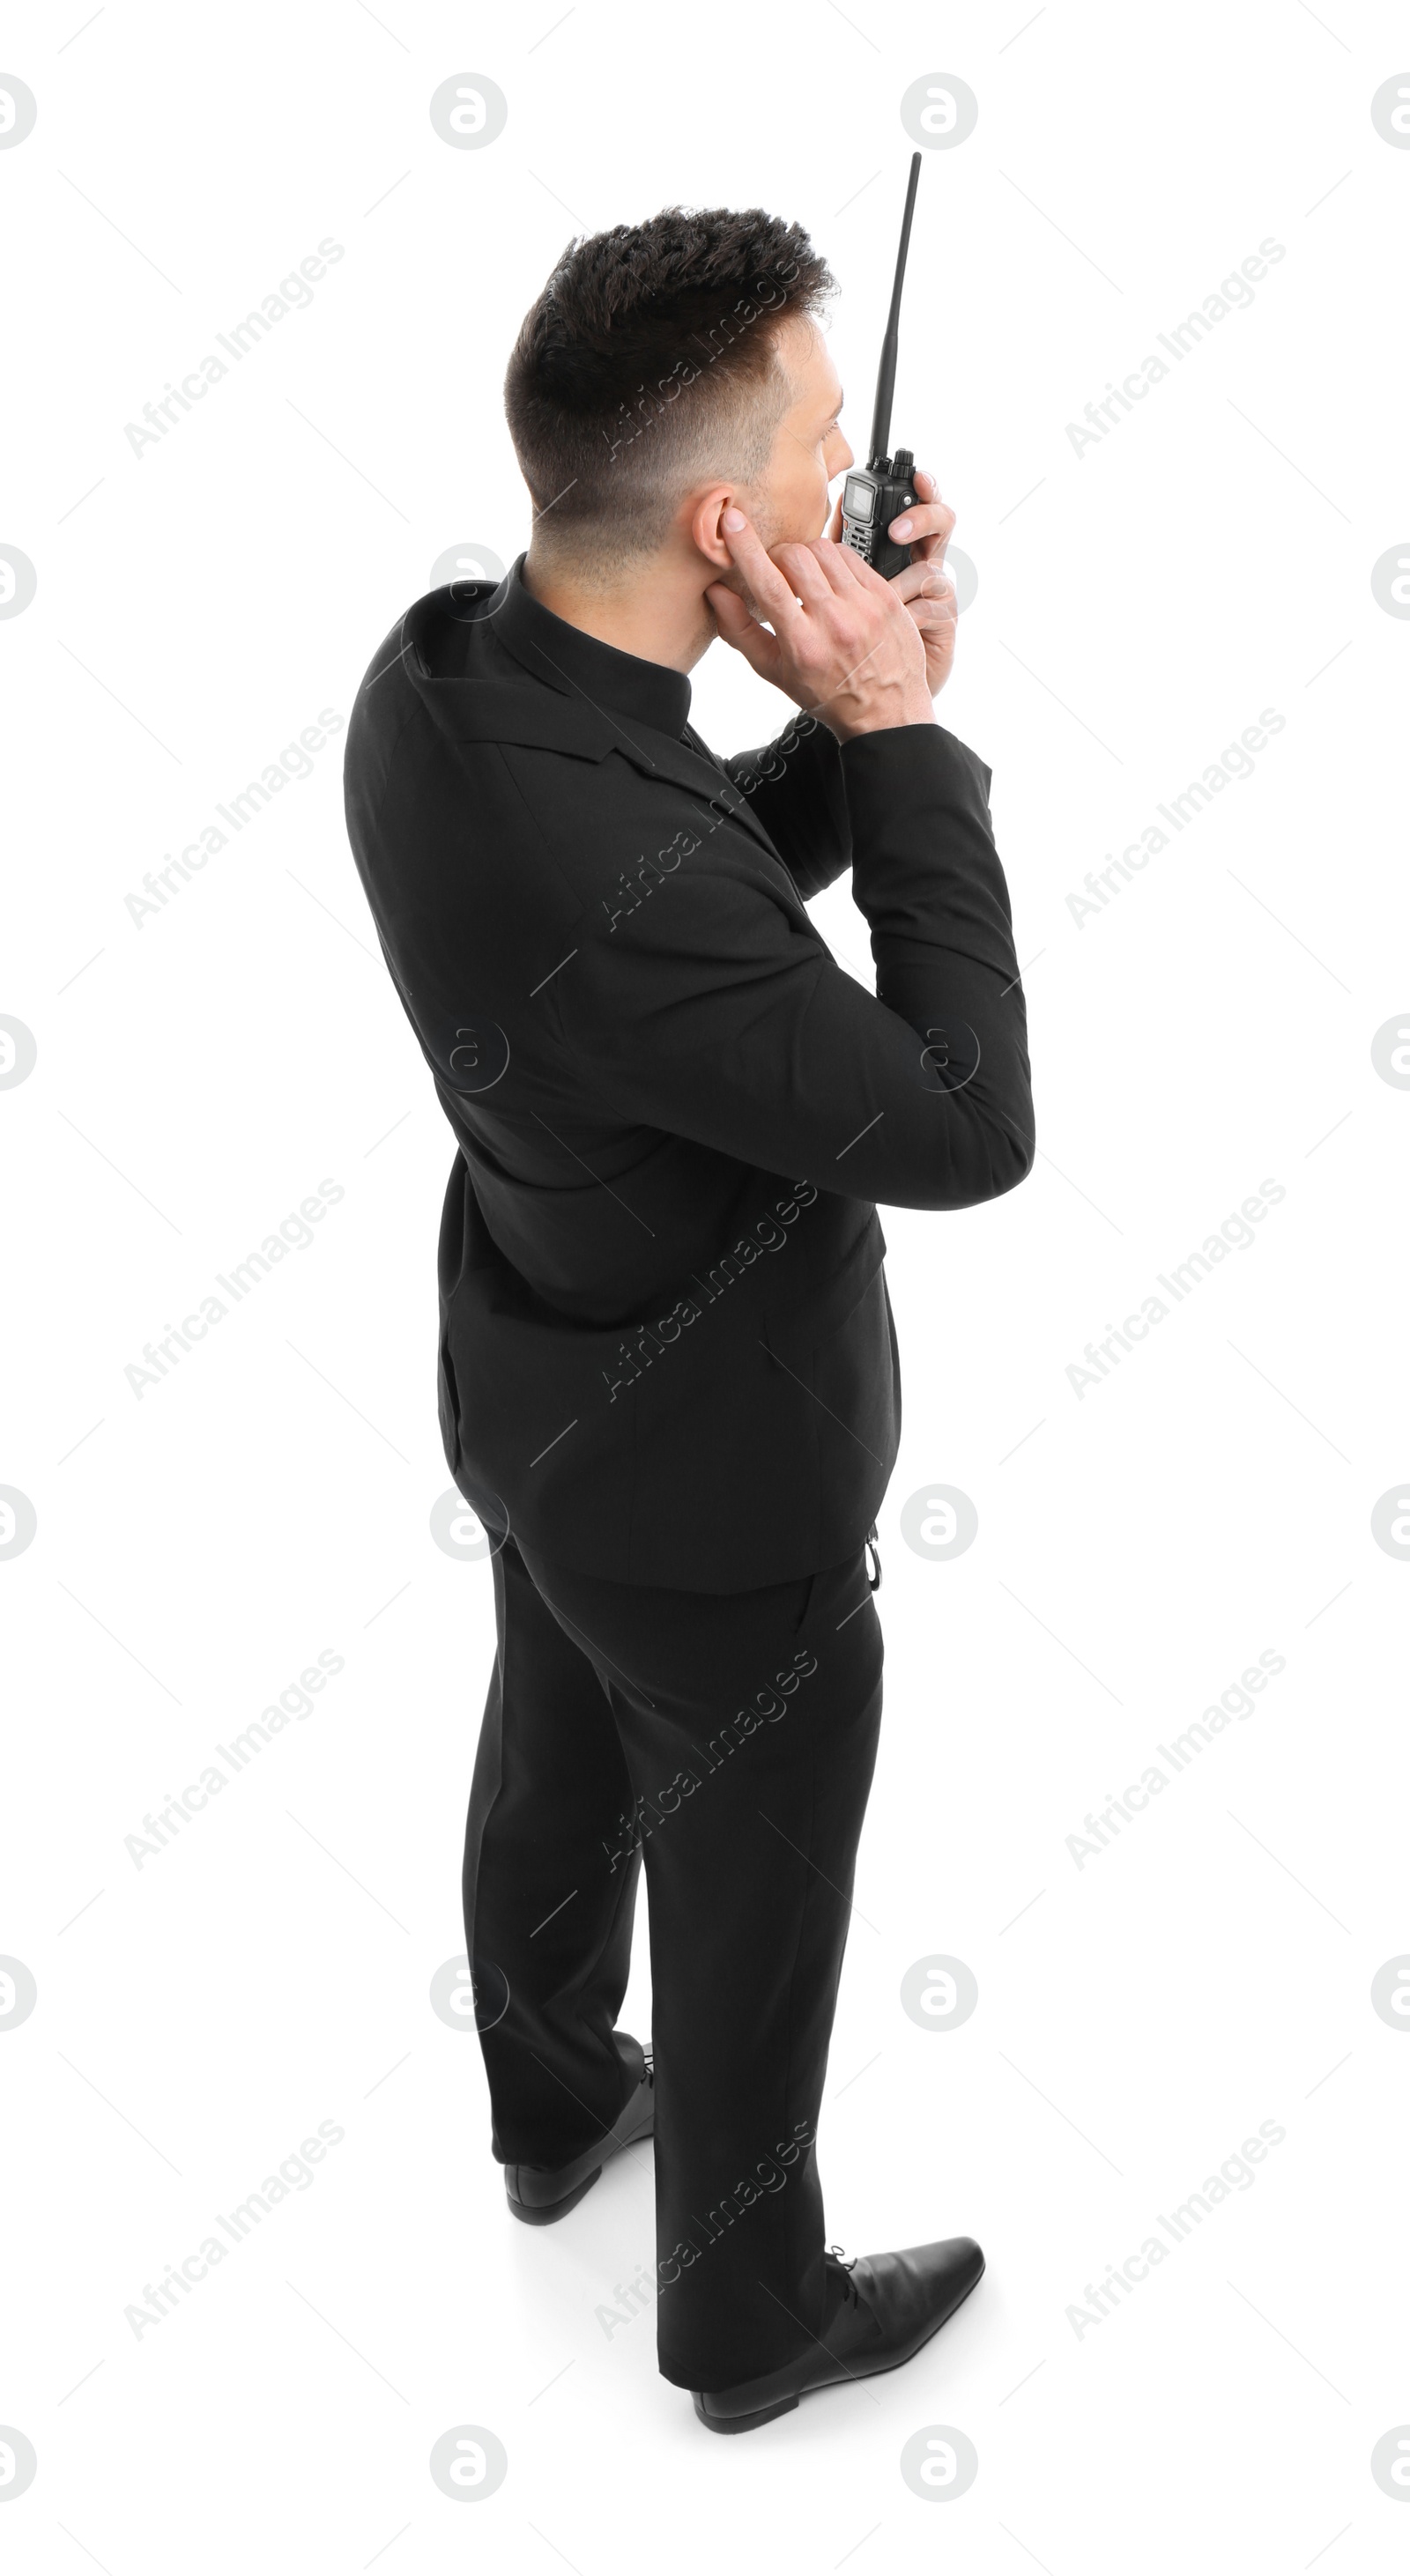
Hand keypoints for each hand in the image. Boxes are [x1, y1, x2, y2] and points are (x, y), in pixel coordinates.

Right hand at [705, 508, 934, 742]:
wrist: (886, 711)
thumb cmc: (827, 694)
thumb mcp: (775, 672)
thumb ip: (740, 630)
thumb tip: (714, 592)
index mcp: (803, 645)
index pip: (768, 584)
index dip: (745, 547)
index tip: (731, 520)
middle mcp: (835, 623)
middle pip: (795, 557)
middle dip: (777, 556)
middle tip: (778, 573)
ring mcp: (864, 606)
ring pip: (823, 548)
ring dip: (806, 555)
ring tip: (806, 578)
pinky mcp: (885, 595)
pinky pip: (850, 555)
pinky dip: (833, 560)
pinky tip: (831, 581)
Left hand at [825, 466, 957, 697]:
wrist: (886, 688)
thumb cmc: (864, 634)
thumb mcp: (850, 585)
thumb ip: (844, 549)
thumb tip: (835, 508)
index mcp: (899, 548)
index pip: (916, 505)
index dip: (923, 487)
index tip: (917, 477)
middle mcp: (922, 562)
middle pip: (940, 520)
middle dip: (924, 514)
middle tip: (900, 527)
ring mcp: (937, 590)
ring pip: (930, 565)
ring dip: (903, 578)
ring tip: (884, 588)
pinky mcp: (946, 618)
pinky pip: (931, 604)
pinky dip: (910, 613)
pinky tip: (896, 623)